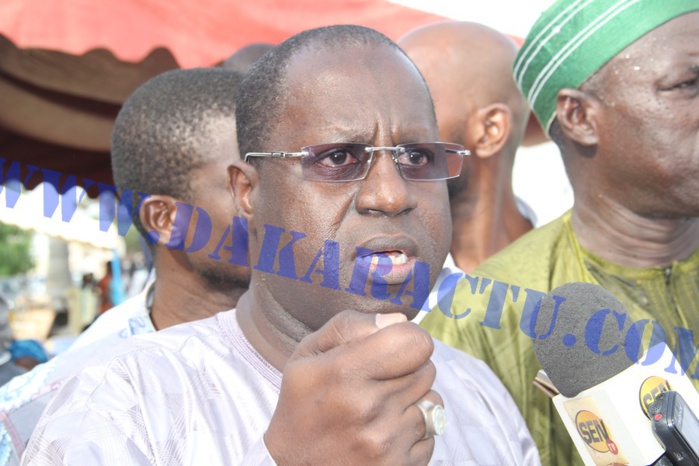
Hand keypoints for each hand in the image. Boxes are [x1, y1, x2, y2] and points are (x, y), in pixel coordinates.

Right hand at [265, 310, 440, 465]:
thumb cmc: (301, 406)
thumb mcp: (307, 356)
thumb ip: (350, 327)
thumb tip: (399, 320)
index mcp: (344, 373)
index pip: (415, 342)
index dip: (409, 339)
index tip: (394, 347)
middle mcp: (369, 408)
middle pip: (426, 369)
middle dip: (408, 369)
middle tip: (378, 381)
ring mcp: (386, 442)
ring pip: (432, 400)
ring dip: (412, 400)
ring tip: (380, 409)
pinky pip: (432, 432)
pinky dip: (413, 430)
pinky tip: (384, 433)